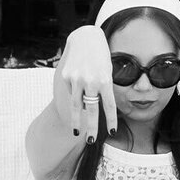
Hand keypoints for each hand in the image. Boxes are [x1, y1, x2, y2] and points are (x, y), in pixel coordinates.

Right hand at [59, 25, 118, 142]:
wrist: (85, 38)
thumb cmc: (101, 58)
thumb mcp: (108, 72)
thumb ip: (104, 91)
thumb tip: (94, 110)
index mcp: (105, 81)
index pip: (110, 106)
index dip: (111, 120)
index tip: (113, 132)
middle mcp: (91, 81)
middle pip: (92, 110)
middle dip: (92, 128)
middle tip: (91, 141)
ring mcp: (77, 79)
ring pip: (77, 106)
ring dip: (77, 121)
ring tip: (76, 133)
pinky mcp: (66, 76)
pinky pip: (71, 93)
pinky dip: (75, 98)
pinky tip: (76, 95)